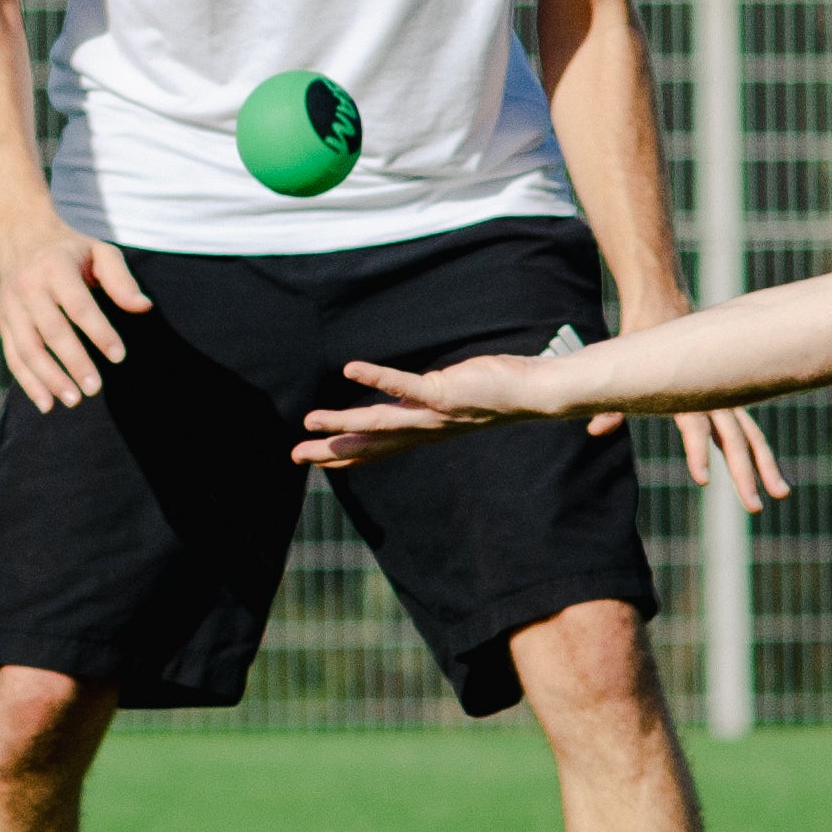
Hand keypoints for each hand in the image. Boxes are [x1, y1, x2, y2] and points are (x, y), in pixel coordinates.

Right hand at [0, 217, 148, 410]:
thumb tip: (143, 307)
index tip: (118, 356)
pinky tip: (47, 404)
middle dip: (74, 362)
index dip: (99, 332)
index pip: (79, 306)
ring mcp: (12, 307)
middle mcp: (29, 287)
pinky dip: (28, 382)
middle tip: (95, 388)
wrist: (19, 236)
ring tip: (74, 400)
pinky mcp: (4, 322)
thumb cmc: (71, 249)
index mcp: (56, 267)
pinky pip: (13, 356)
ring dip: (49, 378)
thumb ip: (121, 280)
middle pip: (51, 331)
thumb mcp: (100, 252)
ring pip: (28, 349)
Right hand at [295, 351, 571, 469]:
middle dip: (332, 451)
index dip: (346, 457)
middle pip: (371, 444)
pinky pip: (404, 385)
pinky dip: (377, 378)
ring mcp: (433, 414)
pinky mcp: (444, 392)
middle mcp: (424, 429)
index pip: (377, 449)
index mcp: (423, 431)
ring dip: (344, 423)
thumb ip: (426, 399)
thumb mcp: (451, 397)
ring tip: (310, 419)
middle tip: (295, 455)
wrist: (536, 393)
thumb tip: (412, 394)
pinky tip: (351, 369)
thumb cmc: (498, 389)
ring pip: (380, 422)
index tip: (315, 462)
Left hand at [608, 298, 791, 512]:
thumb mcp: (621, 366)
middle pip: (733, 438)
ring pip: (750, 435)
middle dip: (744, 473)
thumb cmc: (638, 336)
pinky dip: (760, 452)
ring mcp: (724, 395)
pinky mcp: (728, 399)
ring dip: (764, 465)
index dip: (697, 451)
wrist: (662, 300)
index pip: (694, 425)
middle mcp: (712, 392)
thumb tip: (597, 431)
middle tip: (754, 506)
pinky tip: (773, 476)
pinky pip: (749, 430)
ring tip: (780, 494)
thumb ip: (613, 403)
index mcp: (686, 386)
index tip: (703, 479)